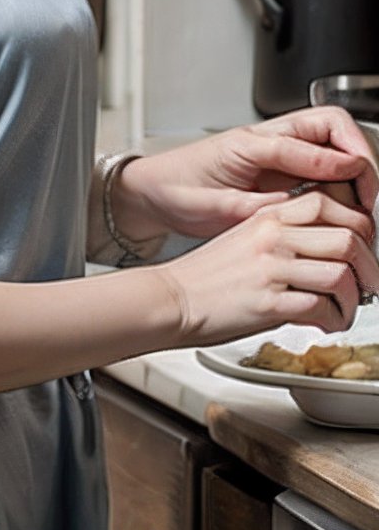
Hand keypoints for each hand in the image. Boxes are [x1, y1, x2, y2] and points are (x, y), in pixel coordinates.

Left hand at [118, 107, 378, 244]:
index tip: (355, 180)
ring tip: (364, 205)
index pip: (306, 138)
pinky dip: (343, 182)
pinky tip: (346, 210)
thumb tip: (296, 207)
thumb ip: (256, 206)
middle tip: (369, 194)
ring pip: (335, 144)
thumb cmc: (177, 191)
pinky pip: (324, 164)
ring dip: (357, 169)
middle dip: (360, 155)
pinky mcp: (283, 167)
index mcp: (250, 142)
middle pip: (334, 127)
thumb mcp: (213, 207)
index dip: (336, 161)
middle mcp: (270, 139)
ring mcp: (279, 151)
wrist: (154, 190)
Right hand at [160, 187, 378, 346]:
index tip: (364, 250)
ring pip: (341, 274)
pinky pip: (321, 308)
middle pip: (349, 238)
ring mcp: (271, 268)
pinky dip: (334, 321)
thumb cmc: (206, 276)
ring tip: (346, 311)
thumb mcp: (247, 238)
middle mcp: (274, 236)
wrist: (171, 300)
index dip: (361, 229)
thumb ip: (287, 237)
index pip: (335, 205)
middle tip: (369, 285)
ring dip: (355, 299)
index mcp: (271, 215)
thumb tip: (330, 254)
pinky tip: (326, 324)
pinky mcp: (268, 303)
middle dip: (369, 268)